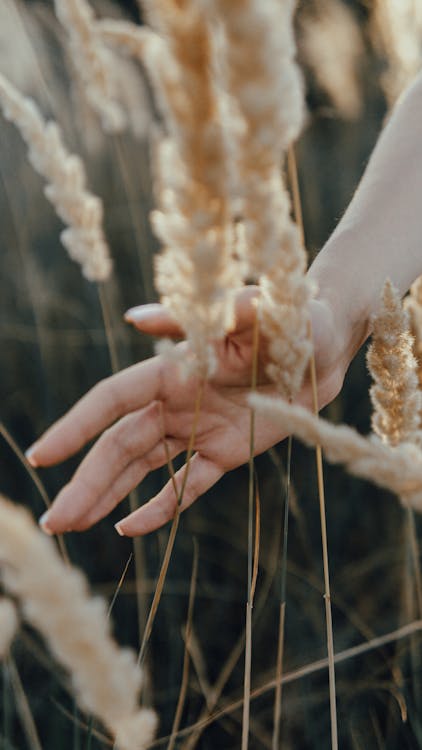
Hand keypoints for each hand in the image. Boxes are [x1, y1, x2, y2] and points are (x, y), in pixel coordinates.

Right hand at [29, 287, 348, 536]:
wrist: (324, 347)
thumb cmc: (286, 317)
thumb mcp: (246, 311)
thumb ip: (192, 319)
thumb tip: (134, 320)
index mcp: (172, 368)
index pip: (112, 401)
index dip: (76, 427)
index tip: (42, 455)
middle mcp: (175, 401)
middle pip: (119, 446)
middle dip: (85, 481)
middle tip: (54, 520)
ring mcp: (196, 429)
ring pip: (141, 468)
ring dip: (108, 497)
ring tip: (73, 525)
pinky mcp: (223, 452)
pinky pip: (185, 485)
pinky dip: (159, 507)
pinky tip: (128, 529)